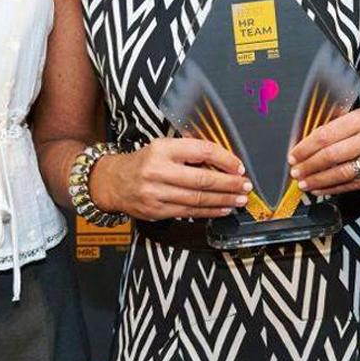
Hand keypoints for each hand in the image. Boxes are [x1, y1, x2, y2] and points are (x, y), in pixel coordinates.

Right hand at [94, 137, 249, 220]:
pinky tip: (222, 209)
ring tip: (239, 199)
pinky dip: (209, 211)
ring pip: (197, 199)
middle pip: (202, 179)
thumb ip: (189, 152)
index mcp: (162, 148)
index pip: (201, 151)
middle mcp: (158, 170)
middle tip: (245, 186)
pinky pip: (189, 212)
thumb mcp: (163, 147)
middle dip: (229, 184)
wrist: (114, 182)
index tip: (239, 166)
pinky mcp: (156, 211)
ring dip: (223, 200)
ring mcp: (156, 193)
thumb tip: (223, 161)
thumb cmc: (144, 162)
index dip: (225, 159)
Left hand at [289, 107, 359, 195]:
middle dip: (310, 166)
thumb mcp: (358, 116)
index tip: (294, 155)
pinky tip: (321, 189)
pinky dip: (334, 189)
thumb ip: (334, 127)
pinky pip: (356, 185)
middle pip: (333, 155)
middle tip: (296, 171)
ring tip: (305, 183)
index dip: (306, 148)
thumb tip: (304, 145)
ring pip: (344, 173)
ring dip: (319, 180)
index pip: (327, 134)